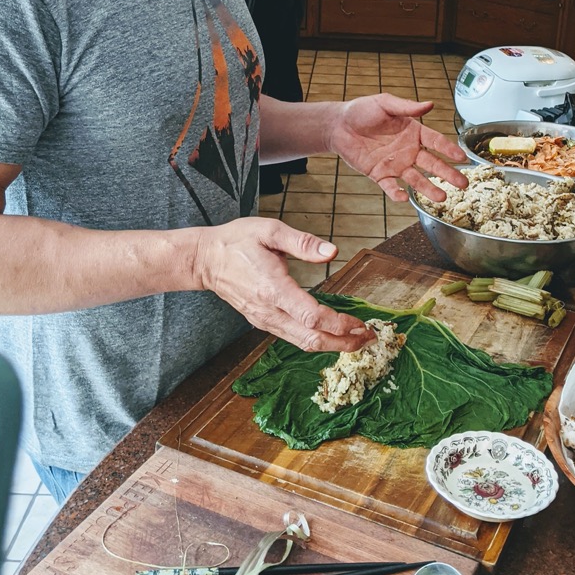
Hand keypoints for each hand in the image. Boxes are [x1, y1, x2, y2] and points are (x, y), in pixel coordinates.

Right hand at [193, 216, 372, 350]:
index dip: (339, 324)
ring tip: (357, 339)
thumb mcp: (269, 230)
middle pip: (311, 339)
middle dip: (343, 342)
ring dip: (332, 345)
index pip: (311, 316)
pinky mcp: (263, 322)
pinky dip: (316, 340)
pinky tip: (332, 334)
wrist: (205, 259)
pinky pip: (293, 338)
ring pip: (302, 343)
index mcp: (272, 288)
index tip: (360, 323)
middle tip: (368, 338)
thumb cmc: (236, 242)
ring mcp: (264, 320)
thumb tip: (332, 252)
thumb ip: (302, 242)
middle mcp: (268, 311)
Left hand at [326, 93, 467, 201]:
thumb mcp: (384, 103)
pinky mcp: (380, 174)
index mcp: (413, 132)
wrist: (338, 125)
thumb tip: (429, 104)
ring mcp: (395, 164)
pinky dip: (397, 193)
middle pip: (432, 164)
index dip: (449, 149)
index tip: (462, 157)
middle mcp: (408, 150)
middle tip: (463, 183)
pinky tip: (403, 198)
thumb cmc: (361, 111)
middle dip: (448, 174)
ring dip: (428, 188)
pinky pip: (391, 186)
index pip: (436, 142)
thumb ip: (406, 107)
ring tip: (441, 198)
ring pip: (416, 179)